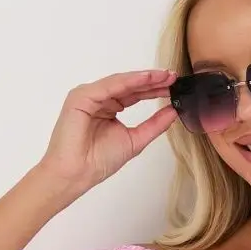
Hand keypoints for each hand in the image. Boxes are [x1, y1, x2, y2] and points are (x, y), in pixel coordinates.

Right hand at [38, 70, 177, 190]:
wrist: (77, 174)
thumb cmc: (98, 162)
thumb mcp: (136, 140)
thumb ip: (154, 125)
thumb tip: (173, 111)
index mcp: (109, 108)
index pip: (135, 94)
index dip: (154, 90)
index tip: (174, 86)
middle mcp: (99, 99)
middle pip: (130, 86)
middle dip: (153, 81)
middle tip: (173, 76)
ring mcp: (89, 96)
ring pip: (121, 83)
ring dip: (144, 78)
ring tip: (164, 76)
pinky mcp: (81, 96)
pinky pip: (109, 86)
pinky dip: (128, 81)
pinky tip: (146, 79)